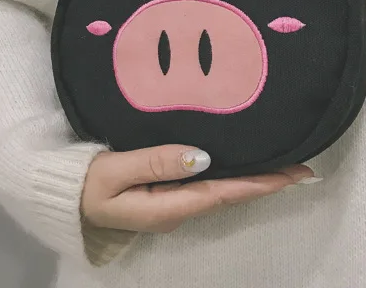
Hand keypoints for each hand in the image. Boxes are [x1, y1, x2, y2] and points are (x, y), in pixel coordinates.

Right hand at [81, 145, 314, 233]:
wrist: (63, 199)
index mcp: (168, 207)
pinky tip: (242, 164)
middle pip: (231, 194)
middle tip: (303, 167)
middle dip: (267, 181)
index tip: (296, 174)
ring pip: (222, 189)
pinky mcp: (167, 193)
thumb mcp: (115, 172)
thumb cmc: (85, 184)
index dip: (262, 183)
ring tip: (283, 164)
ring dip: (253, 178)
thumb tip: (200, 156)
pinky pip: (208, 184)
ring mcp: (173, 203)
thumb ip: (155, 163)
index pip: (225, 193)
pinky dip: (232, 175)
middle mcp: (178, 209)